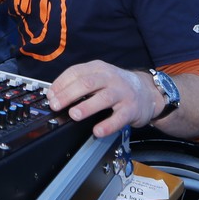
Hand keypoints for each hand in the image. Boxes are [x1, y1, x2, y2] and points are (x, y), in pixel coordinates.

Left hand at [45, 61, 162, 137]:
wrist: (148, 92)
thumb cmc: (118, 86)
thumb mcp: (100, 77)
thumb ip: (80, 83)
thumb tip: (55, 95)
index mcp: (98, 68)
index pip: (76, 72)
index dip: (61, 83)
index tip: (50, 95)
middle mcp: (110, 78)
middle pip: (87, 83)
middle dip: (69, 94)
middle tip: (56, 105)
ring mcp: (122, 92)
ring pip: (103, 98)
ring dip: (87, 106)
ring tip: (74, 114)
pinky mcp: (131, 109)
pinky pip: (119, 117)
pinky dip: (107, 125)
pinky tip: (97, 131)